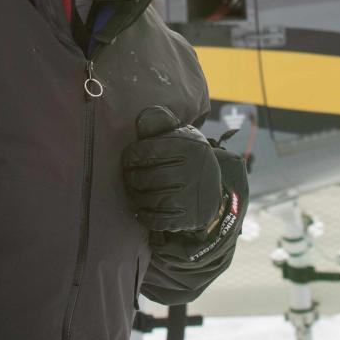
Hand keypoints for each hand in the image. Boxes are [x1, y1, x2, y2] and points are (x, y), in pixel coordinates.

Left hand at [122, 105, 222, 232]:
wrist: (213, 187)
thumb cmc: (186, 156)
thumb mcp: (180, 135)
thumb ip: (160, 124)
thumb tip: (140, 120)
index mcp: (187, 146)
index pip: (147, 151)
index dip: (131, 156)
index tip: (128, 158)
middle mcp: (191, 170)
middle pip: (146, 176)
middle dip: (131, 177)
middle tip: (127, 176)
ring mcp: (190, 196)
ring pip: (150, 198)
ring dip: (135, 196)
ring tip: (132, 191)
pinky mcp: (189, 217)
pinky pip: (159, 219)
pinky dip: (145, 215)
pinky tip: (140, 210)